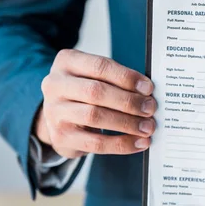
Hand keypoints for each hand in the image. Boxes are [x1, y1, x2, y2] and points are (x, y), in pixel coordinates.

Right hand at [35, 49, 156, 158]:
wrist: (60, 116)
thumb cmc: (86, 91)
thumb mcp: (96, 76)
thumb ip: (118, 79)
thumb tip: (148, 93)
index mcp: (67, 62)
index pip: (100, 66)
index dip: (127, 77)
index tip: (148, 88)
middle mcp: (55, 84)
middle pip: (96, 91)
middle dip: (128, 101)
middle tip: (150, 108)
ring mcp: (53, 111)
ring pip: (94, 116)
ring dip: (127, 123)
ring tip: (147, 127)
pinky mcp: (59, 137)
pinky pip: (94, 143)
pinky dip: (121, 143)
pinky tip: (138, 143)